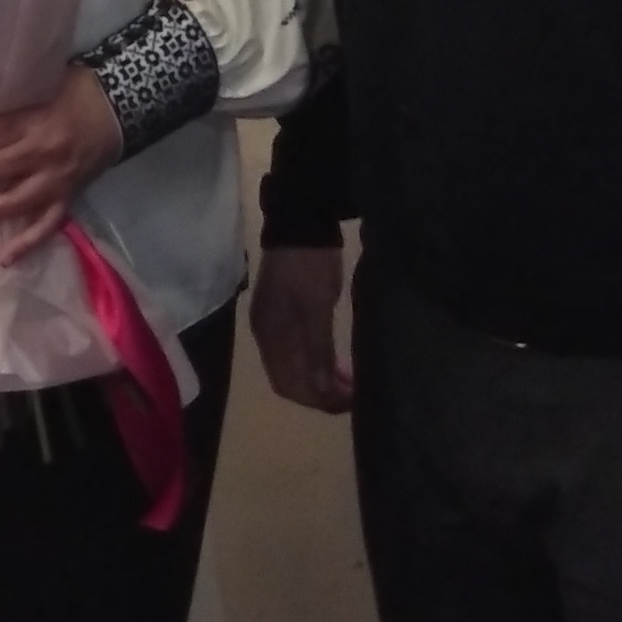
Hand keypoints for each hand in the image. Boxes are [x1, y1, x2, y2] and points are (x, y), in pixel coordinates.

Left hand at [0, 69, 122, 266]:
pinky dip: (27, 243)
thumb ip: (8, 101)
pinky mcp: (70, 197)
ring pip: (13, 202)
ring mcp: (58, 180)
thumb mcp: (40, 83)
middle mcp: (45, 154)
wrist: (122, 107)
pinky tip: (4, 258)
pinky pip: (48, 225)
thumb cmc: (76, 89)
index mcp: (35, 121)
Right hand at [251, 242, 354, 412]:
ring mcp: (274, 325)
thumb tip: (320, 390)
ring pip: (294, 368)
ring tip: (350, 382)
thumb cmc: (310, 265)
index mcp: (270, 335)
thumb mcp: (317, 306)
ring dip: (320, 379)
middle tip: (355, 395)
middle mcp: (267, 336)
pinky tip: (338, 363)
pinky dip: (318, 363)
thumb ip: (318, 349)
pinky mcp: (284, 314)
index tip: (349, 401)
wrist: (301, 220)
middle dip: (321, 393)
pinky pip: (298, 352)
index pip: (287, 385)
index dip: (317, 400)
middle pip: (289, 381)